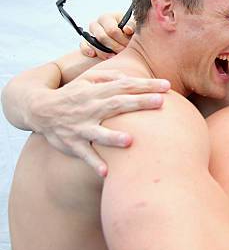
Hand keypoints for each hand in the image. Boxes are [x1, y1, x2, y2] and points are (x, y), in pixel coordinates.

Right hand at [29, 69, 169, 176]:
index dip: (145, 85)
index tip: (167, 86)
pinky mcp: (72, 144)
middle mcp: (90, 108)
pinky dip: (94, 163)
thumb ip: (109, 76)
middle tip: (160, 102)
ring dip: (113, 137)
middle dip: (139, 103)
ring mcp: (80, 127)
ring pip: (97, 133)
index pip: (124, 86)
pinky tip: (106, 173)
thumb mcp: (87, 80)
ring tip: (130, 141)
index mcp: (96, 92)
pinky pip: (84, 155)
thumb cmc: (73, 95)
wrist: (39, 110)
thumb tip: (130, 78)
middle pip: (116, 104)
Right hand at [80, 12, 134, 59]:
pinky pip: (83, 45)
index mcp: (107, 17)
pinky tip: (93, 55)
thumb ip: (132, 25)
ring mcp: (90, 33)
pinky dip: (87, 50)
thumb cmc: (128, 28)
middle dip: (115, 47)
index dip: (122, 39)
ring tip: (114, 57)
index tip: (130, 45)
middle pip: (102, 37)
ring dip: (104, 52)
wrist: (123, 34)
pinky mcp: (86, 41)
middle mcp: (97, 24)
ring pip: (93, 42)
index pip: (112, 30)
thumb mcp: (132, 24)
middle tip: (124, 52)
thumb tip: (127, 29)